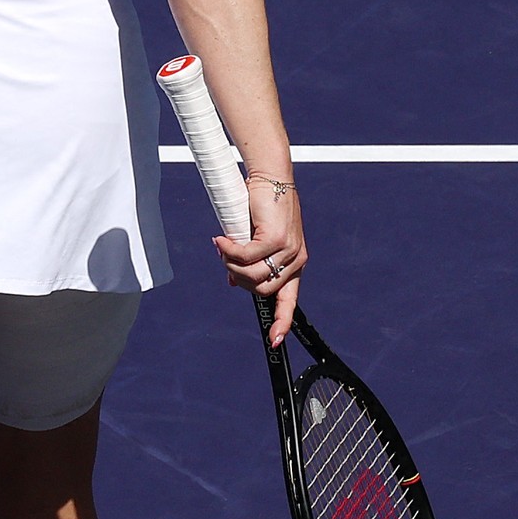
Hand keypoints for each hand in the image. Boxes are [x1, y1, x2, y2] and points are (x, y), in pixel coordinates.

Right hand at [214, 180, 305, 341]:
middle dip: (238, 277)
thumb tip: (235, 283)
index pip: (290, 300)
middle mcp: (295, 259)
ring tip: (223, 245)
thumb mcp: (255, 239)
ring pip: (252, 275)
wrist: (270, 177)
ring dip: (231, 264)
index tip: (275, 340)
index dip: (282, 321)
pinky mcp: (276, 238)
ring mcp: (288, 249)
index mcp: (294, 263)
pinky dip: (229, 250)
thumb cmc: (261, 206)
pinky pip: (246, 256)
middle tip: (225, 257)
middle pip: (260, 288)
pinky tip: (222, 239)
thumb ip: (249, 261)